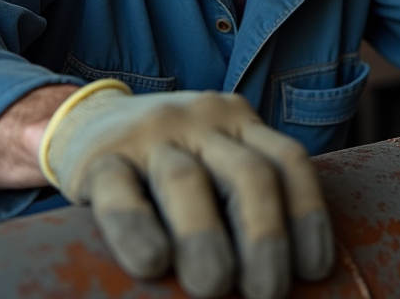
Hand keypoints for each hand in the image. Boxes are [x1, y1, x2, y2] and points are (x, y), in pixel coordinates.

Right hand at [38, 81, 333, 298]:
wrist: (86, 118)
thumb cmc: (167, 162)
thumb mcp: (215, 160)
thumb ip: (243, 198)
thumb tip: (284, 274)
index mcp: (238, 123)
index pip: (287, 162)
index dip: (308, 217)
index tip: (313, 271)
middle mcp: (201, 121)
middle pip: (247, 174)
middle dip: (264, 238)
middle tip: (267, 292)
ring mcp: (149, 136)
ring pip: (186, 181)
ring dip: (206, 239)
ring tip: (214, 288)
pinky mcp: (99, 158)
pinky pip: (119, 192)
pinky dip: (138, 230)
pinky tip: (152, 263)